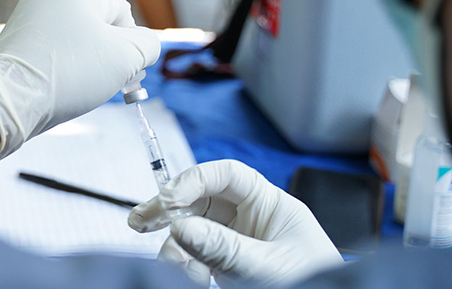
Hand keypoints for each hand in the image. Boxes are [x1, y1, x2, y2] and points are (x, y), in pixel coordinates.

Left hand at [0, 0, 160, 171]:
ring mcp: (25, 20)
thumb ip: (146, 45)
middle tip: (106, 83)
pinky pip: (46, 54)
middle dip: (106, 54)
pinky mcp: (9, 43)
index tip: (128, 69)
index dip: (131, 41)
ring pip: (70, 41)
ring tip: (76, 89)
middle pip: (93, 25)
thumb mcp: (125, 58)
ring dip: (82, 64)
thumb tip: (143, 44)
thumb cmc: (68, 74)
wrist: (6, 99)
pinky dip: (56, 70)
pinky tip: (54, 90)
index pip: (120, 10)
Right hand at [128, 160, 341, 286]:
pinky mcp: (223, 266)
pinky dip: (184, 266)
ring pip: (190, 230)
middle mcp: (250, 218)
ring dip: (176, 248)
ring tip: (177, 269)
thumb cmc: (311, 285)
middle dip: (168, 210)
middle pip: (199, 199)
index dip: (194, 180)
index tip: (168, 201)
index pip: (227, 174)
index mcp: (272, 204)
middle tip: (140, 222)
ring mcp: (235, 242)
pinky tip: (190, 278)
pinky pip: (193, 255)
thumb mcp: (268, 267)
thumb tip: (180, 227)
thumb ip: (224, 248)